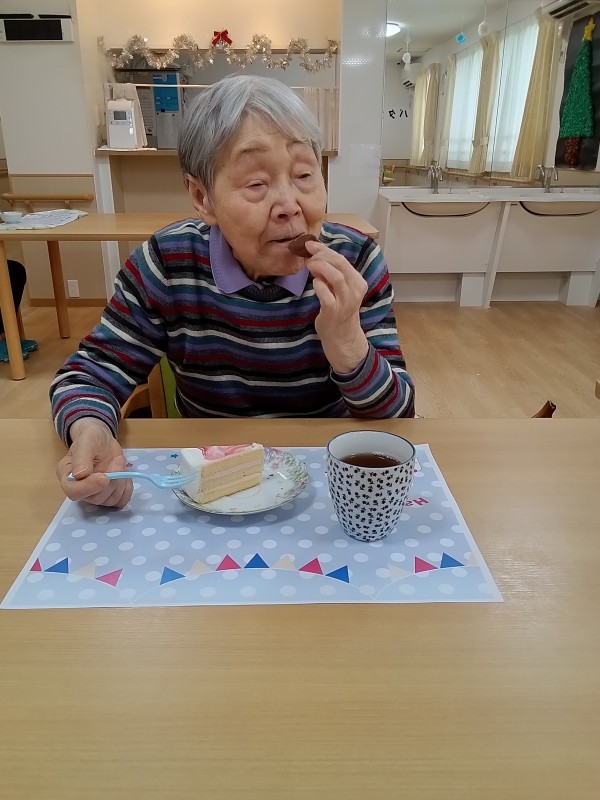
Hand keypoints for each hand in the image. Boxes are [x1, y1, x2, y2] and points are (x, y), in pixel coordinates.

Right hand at [56, 418, 132, 507]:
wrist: (103, 441)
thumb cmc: (91, 438)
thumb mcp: (86, 440)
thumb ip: (81, 456)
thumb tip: (79, 475)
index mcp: (67, 476)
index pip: (74, 491)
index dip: (90, 487)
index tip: (104, 477)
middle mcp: (79, 489)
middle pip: (95, 497)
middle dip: (111, 481)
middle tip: (117, 461)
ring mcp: (94, 494)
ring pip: (109, 500)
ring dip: (120, 482)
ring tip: (118, 463)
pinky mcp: (108, 496)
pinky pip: (120, 500)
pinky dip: (126, 487)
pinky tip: (123, 474)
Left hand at [305, 239, 368, 372]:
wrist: (342, 337)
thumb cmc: (339, 310)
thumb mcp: (340, 289)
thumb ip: (332, 274)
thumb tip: (316, 255)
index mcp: (358, 282)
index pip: (342, 259)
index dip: (325, 249)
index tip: (311, 244)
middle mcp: (354, 290)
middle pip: (340, 264)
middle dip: (321, 255)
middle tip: (308, 253)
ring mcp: (345, 301)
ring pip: (335, 276)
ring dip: (320, 267)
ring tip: (309, 265)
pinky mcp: (333, 311)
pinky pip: (325, 293)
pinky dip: (318, 285)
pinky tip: (314, 283)